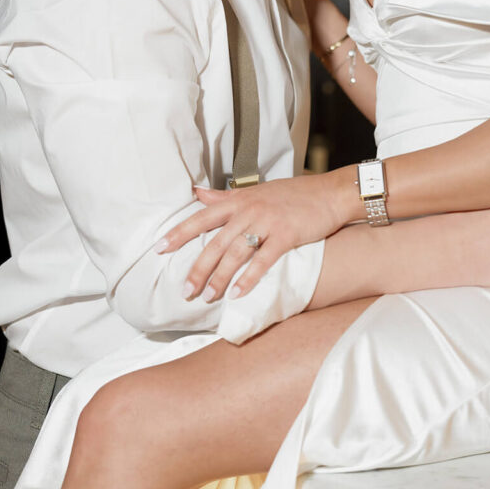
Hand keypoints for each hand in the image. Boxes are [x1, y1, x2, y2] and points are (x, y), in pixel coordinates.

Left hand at [156, 169, 353, 301]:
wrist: (330, 192)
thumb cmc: (293, 194)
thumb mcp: (256, 191)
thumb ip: (224, 196)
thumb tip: (196, 193)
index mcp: (239, 200)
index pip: (202, 217)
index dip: (180, 233)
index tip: (159, 249)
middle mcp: (249, 210)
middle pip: (215, 242)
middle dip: (198, 268)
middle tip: (184, 291)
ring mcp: (267, 222)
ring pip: (235, 253)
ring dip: (219, 277)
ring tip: (207, 297)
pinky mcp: (286, 235)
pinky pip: (262, 260)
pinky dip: (248, 278)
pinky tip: (237, 294)